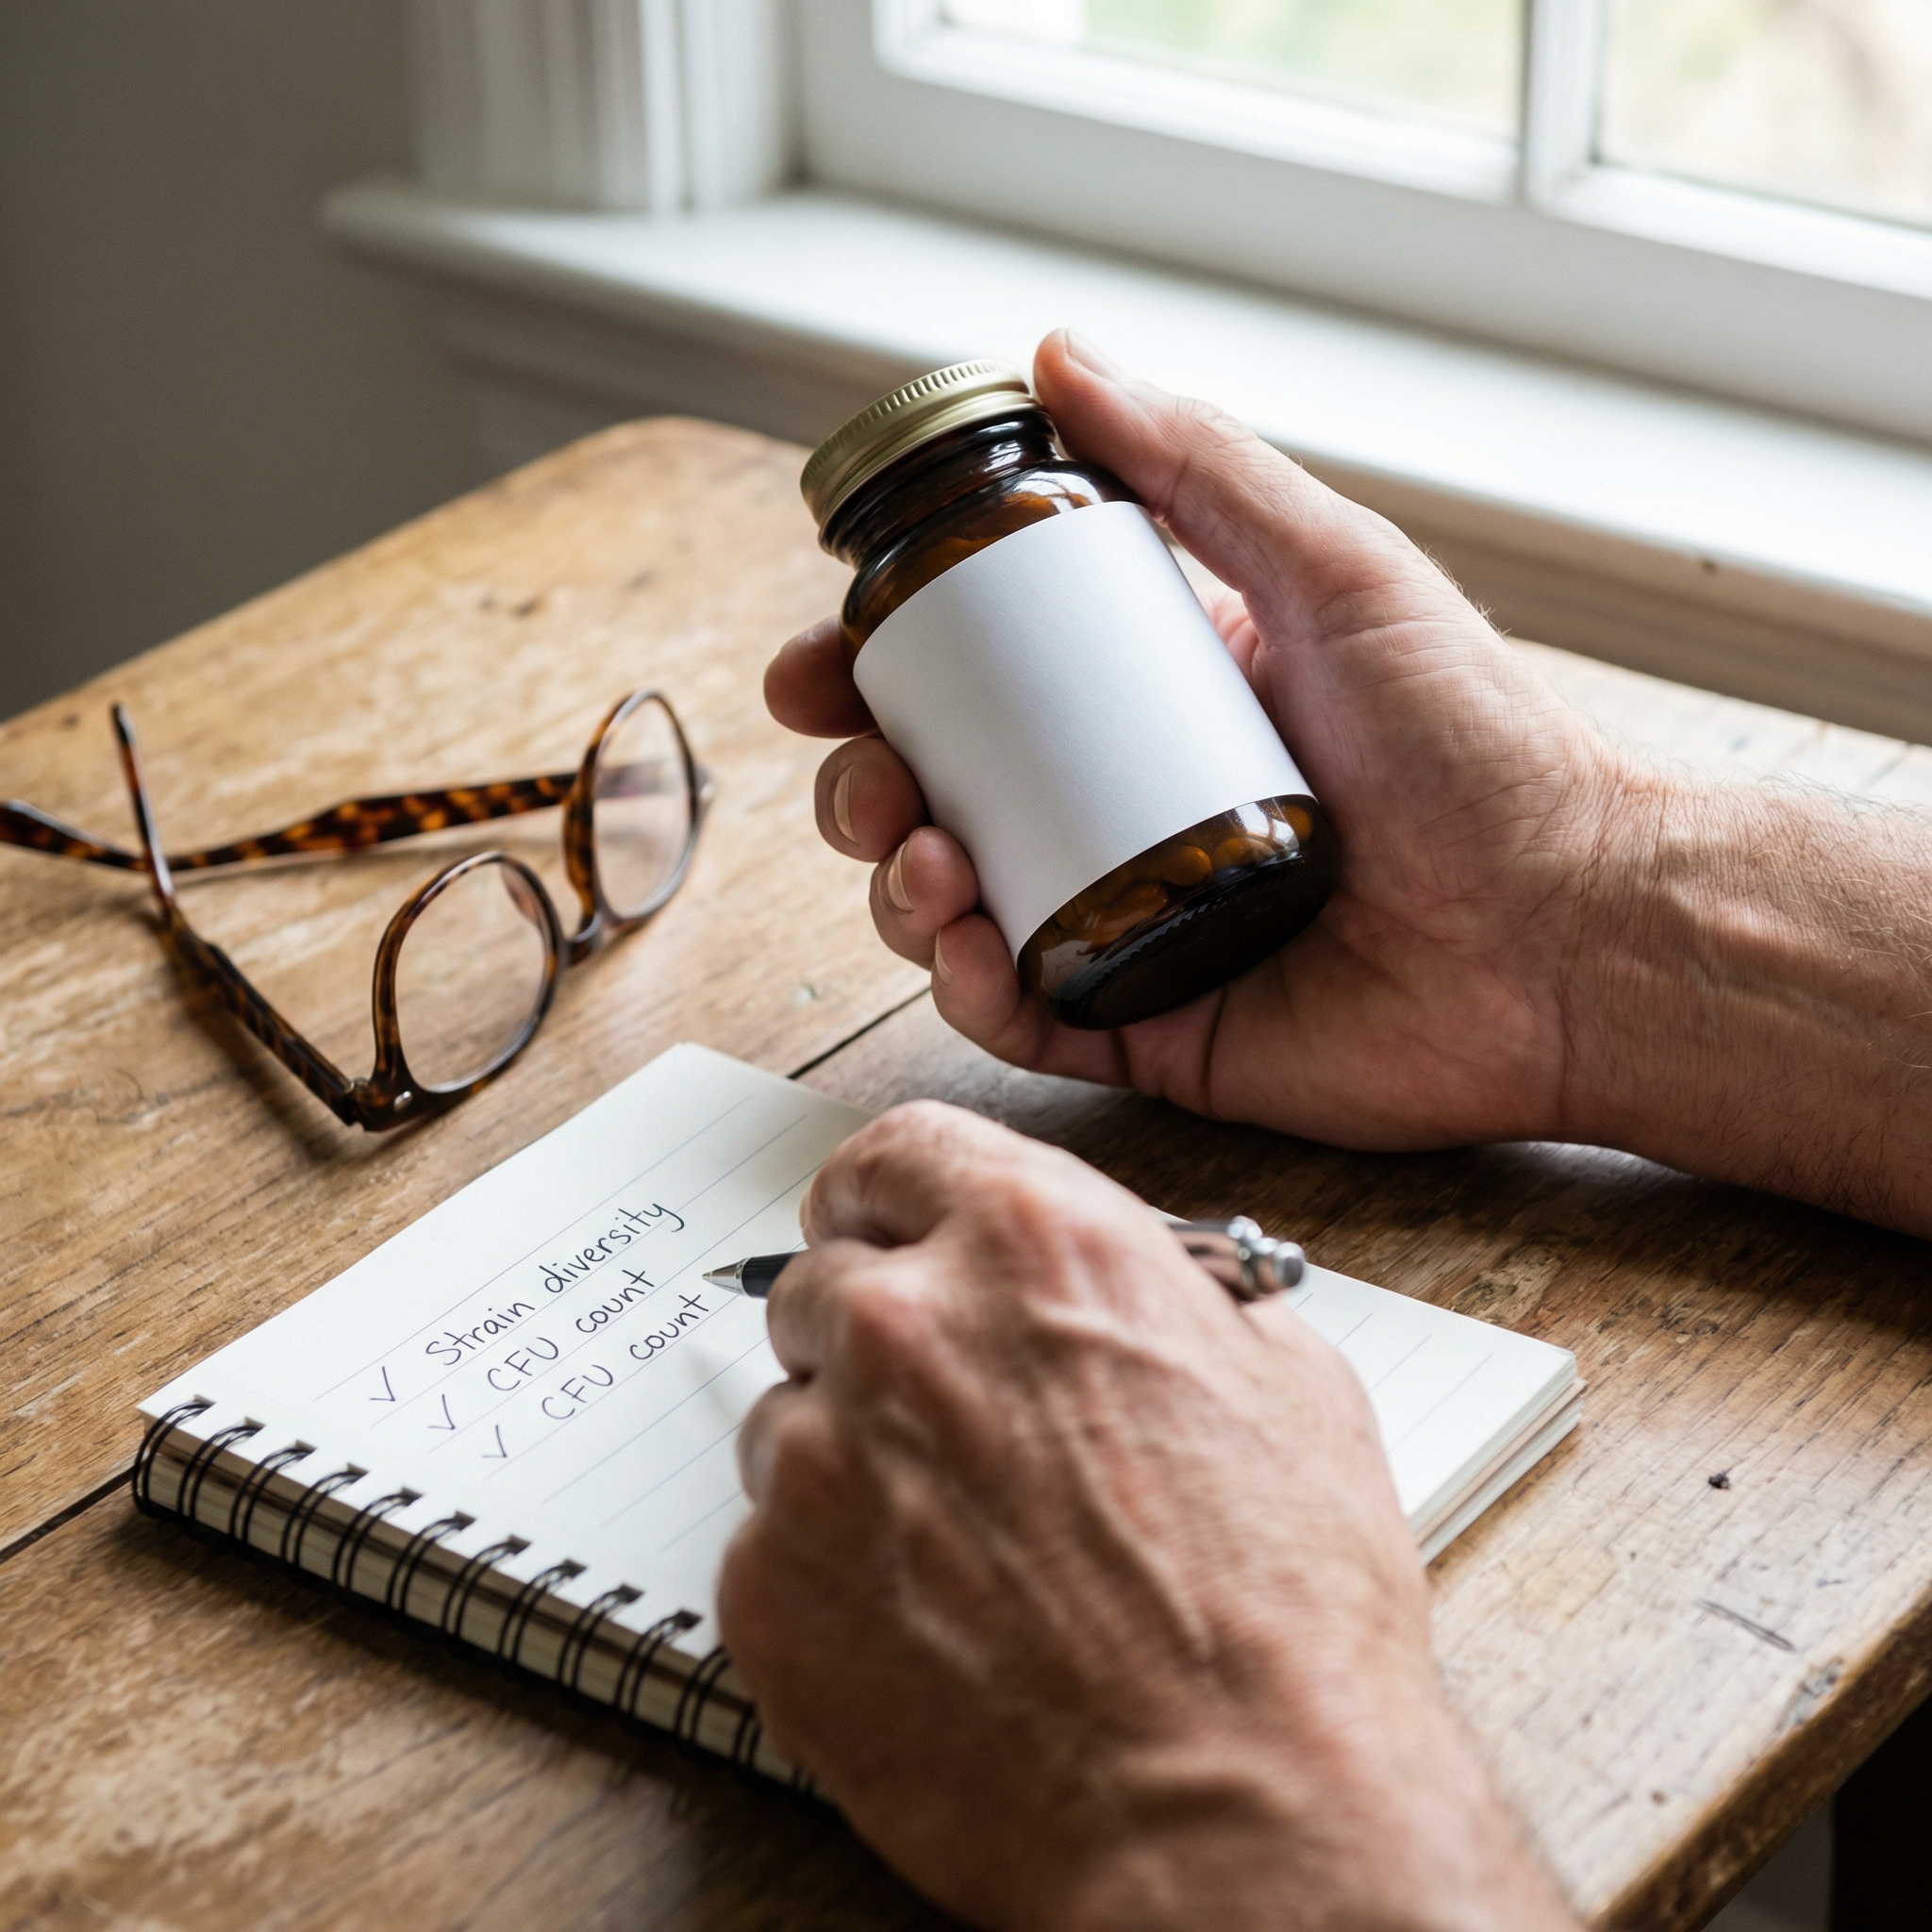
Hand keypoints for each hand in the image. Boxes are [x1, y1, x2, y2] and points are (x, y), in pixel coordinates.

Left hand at [719, 1103, 1577, 1931]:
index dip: (889, 1197)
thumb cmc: (1283, 1612)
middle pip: (823, 1284)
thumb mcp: (1286, 1379)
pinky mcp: (769, 1589)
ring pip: (790, 1417)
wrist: (1237, 1814)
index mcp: (1034, 1241)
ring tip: (963, 1551)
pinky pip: (768, 1542)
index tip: (881, 1230)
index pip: (892, 1154)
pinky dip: (828, 1571)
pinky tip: (930, 1627)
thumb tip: (1129, 1279)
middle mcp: (907, 1324)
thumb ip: (1171, 1290)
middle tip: (945, 1420)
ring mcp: (821, 1457)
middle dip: (874, 1336)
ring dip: (850, 1459)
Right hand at [767, 329, 1630, 1151]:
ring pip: (952, 909)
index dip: (874, 672)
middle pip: (935, 795)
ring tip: (922, 861)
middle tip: (871, 777)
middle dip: (862, 786)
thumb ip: (1199, 466)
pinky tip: (967, 946)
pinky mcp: (1146, 1026)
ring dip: (894, 885)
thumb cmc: (1479, 747)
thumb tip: (1059, 355)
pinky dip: (966, 985)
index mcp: (1149, 701)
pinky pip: (1018, 1014)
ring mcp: (1127, 921)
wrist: (1571, 930)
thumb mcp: (1334, 572)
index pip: (972, 681)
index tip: (820, 662)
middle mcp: (1120, 809)